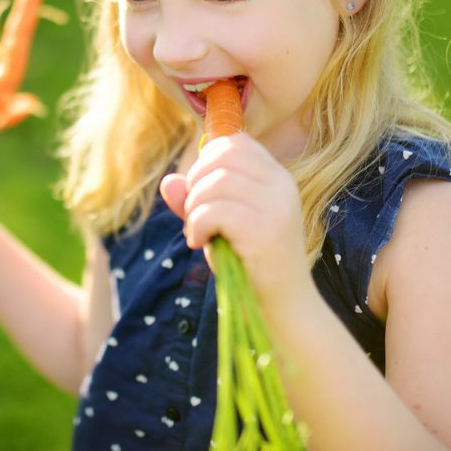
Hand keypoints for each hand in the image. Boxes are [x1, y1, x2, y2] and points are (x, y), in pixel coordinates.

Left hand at [159, 134, 310, 310]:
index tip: (200, 191)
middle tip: (195, 213)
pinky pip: (214, 210)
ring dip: (194, 207)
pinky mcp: (266, 231)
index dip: (207, 159)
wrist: (282, 308)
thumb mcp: (220, 225)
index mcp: (277, 178)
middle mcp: (282, 186)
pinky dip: (197, 225)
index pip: (236, 142)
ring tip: (198, 231)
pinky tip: (200, 243)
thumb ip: (195, 202)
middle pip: (223, 155)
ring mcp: (277, 207)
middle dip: (196, 181)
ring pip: (216, 181)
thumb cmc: (250, 264)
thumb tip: (168, 181)